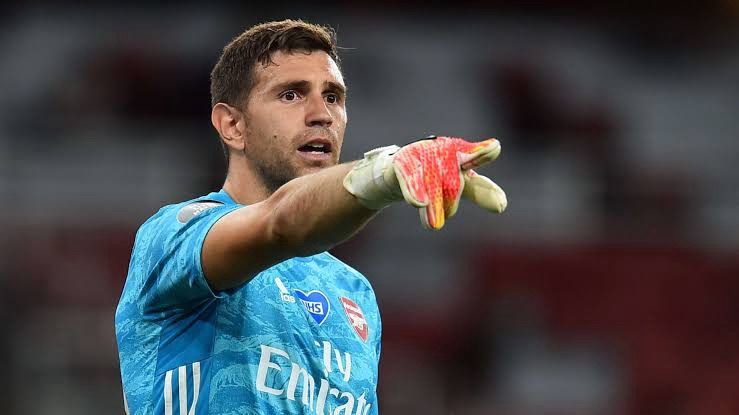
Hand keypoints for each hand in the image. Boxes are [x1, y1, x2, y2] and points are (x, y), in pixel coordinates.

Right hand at [343, 136, 506, 229]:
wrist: (400, 168)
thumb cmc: (438, 174)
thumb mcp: (462, 183)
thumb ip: (482, 192)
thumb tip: (503, 206)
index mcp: (460, 156)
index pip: (475, 157)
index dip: (483, 152)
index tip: (494, 147)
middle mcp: (442, 153)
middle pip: (452, 180)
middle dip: (452, 197)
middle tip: (448, 215)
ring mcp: (421, 157)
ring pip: (432, 184)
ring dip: (434, 204)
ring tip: (434, 227)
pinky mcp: (402, 164)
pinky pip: (409, 180)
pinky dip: (414, 193)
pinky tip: (419, 204)